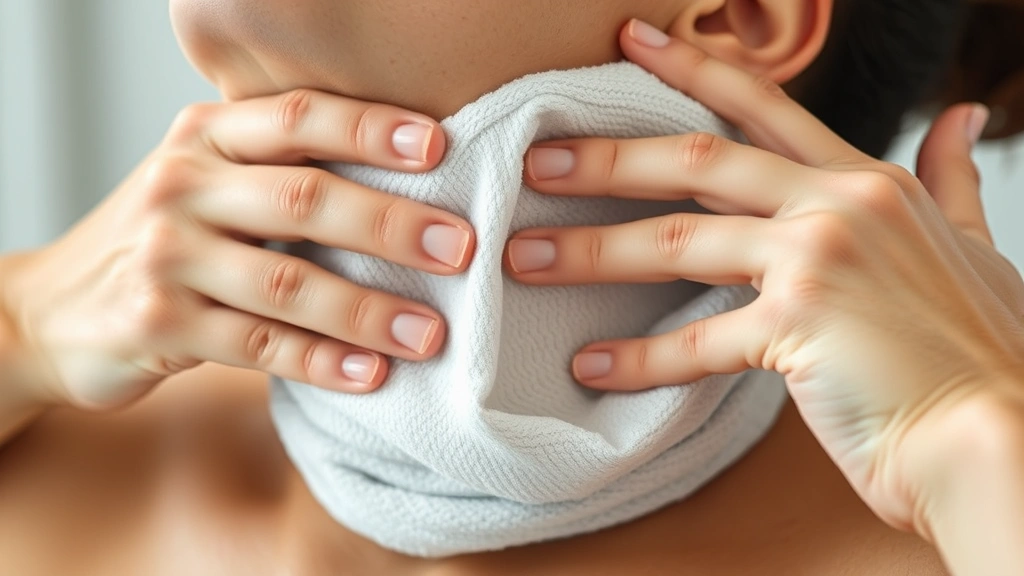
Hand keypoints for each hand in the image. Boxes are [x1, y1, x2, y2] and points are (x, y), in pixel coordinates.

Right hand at [2, 89, 474, 409]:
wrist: (53, 309)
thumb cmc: (164, 239)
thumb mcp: (207, 184)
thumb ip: (281, 174)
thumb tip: (412, 189)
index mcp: (205, 136)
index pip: (298, 117)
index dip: (371, 130)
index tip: (441, 147)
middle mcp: (181, 184)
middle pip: (304, 198)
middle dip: (391, 225)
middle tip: (460, 249)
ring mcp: (164, 256)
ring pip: (287, 282)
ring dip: (368, 309)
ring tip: (431, 332)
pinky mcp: (155, 324)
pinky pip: (258, 346)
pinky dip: (321, 362)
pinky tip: (371, 375)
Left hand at [505, 21, 1023, 539]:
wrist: (1003, 436)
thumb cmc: (983, 349)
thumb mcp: (974, 244)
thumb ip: (951, 179)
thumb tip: (962, 120)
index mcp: (868, 182)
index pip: (765, 106)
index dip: (694, 69)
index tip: (631, 43)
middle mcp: (840, 205)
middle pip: (698, 161)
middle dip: (608, 158)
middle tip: (537, 161)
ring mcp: (818, 261)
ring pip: (678, 240)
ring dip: (591, 250)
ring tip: (524, 257)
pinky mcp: (799, 329)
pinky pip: (695, 339)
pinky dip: (638, 355)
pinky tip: (590, 362)